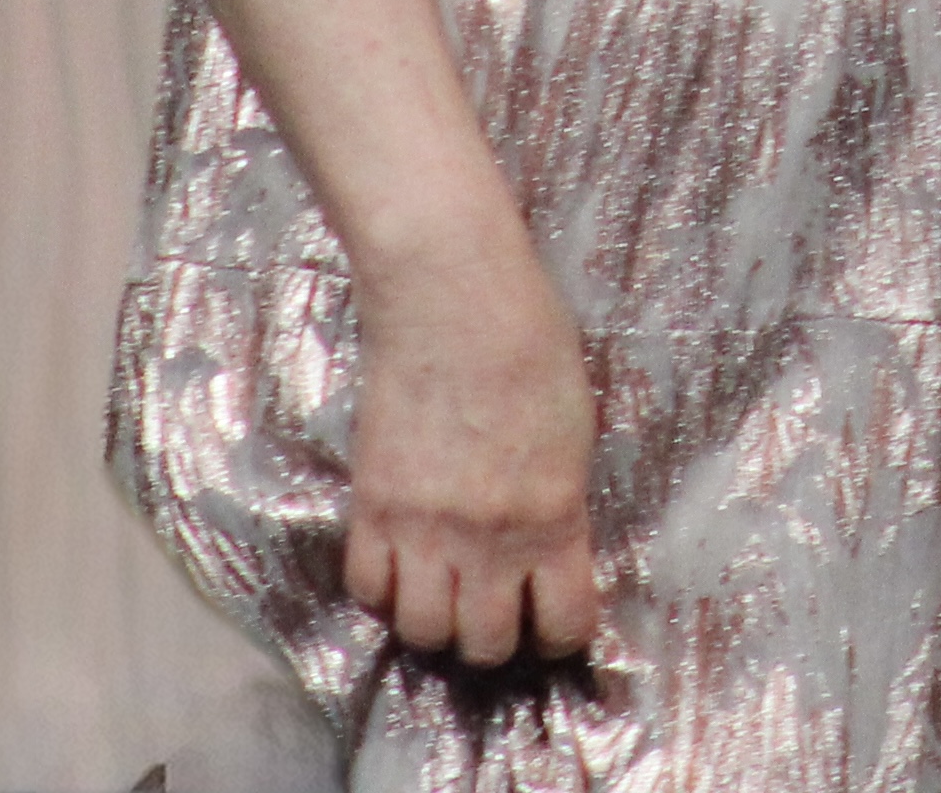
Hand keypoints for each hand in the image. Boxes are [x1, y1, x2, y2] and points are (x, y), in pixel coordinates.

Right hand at [339, 218, 605, 671]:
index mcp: (552, 518)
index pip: (561, 625)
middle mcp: (487, 540)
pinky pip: (368, 587)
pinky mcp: (371, 505)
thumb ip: (559, 504)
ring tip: (445, 595)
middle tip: (494, 613)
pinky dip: (385, 590)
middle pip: (483, 644)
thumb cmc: (530, 344)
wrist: (450, 297)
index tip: (552, 622)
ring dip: (437, 623)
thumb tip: (549, 552)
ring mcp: (422, 527)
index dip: (559, 635)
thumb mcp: (572, 433)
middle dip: (494, 640)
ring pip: (422, 630)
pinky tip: (401, 565)